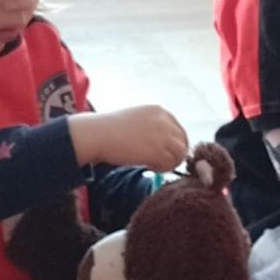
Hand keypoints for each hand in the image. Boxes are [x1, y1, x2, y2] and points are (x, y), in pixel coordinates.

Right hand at [68, 105, 187, 170]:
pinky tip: (149, 167)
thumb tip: (162, 144)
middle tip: (162, 162)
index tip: (165, 152)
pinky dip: (163, 169)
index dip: (174, 143)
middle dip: (175, 154)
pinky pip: (170, 163)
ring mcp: (163, 135)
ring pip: (180, 153)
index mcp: (159, 111)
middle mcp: (164, 120)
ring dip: (170, 162)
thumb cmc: (110, 129)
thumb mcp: (136, 119)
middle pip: (183, 141)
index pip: (179, 129)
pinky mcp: (157, 150)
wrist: (97, 134)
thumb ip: (152, 127)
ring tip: (155, 166)